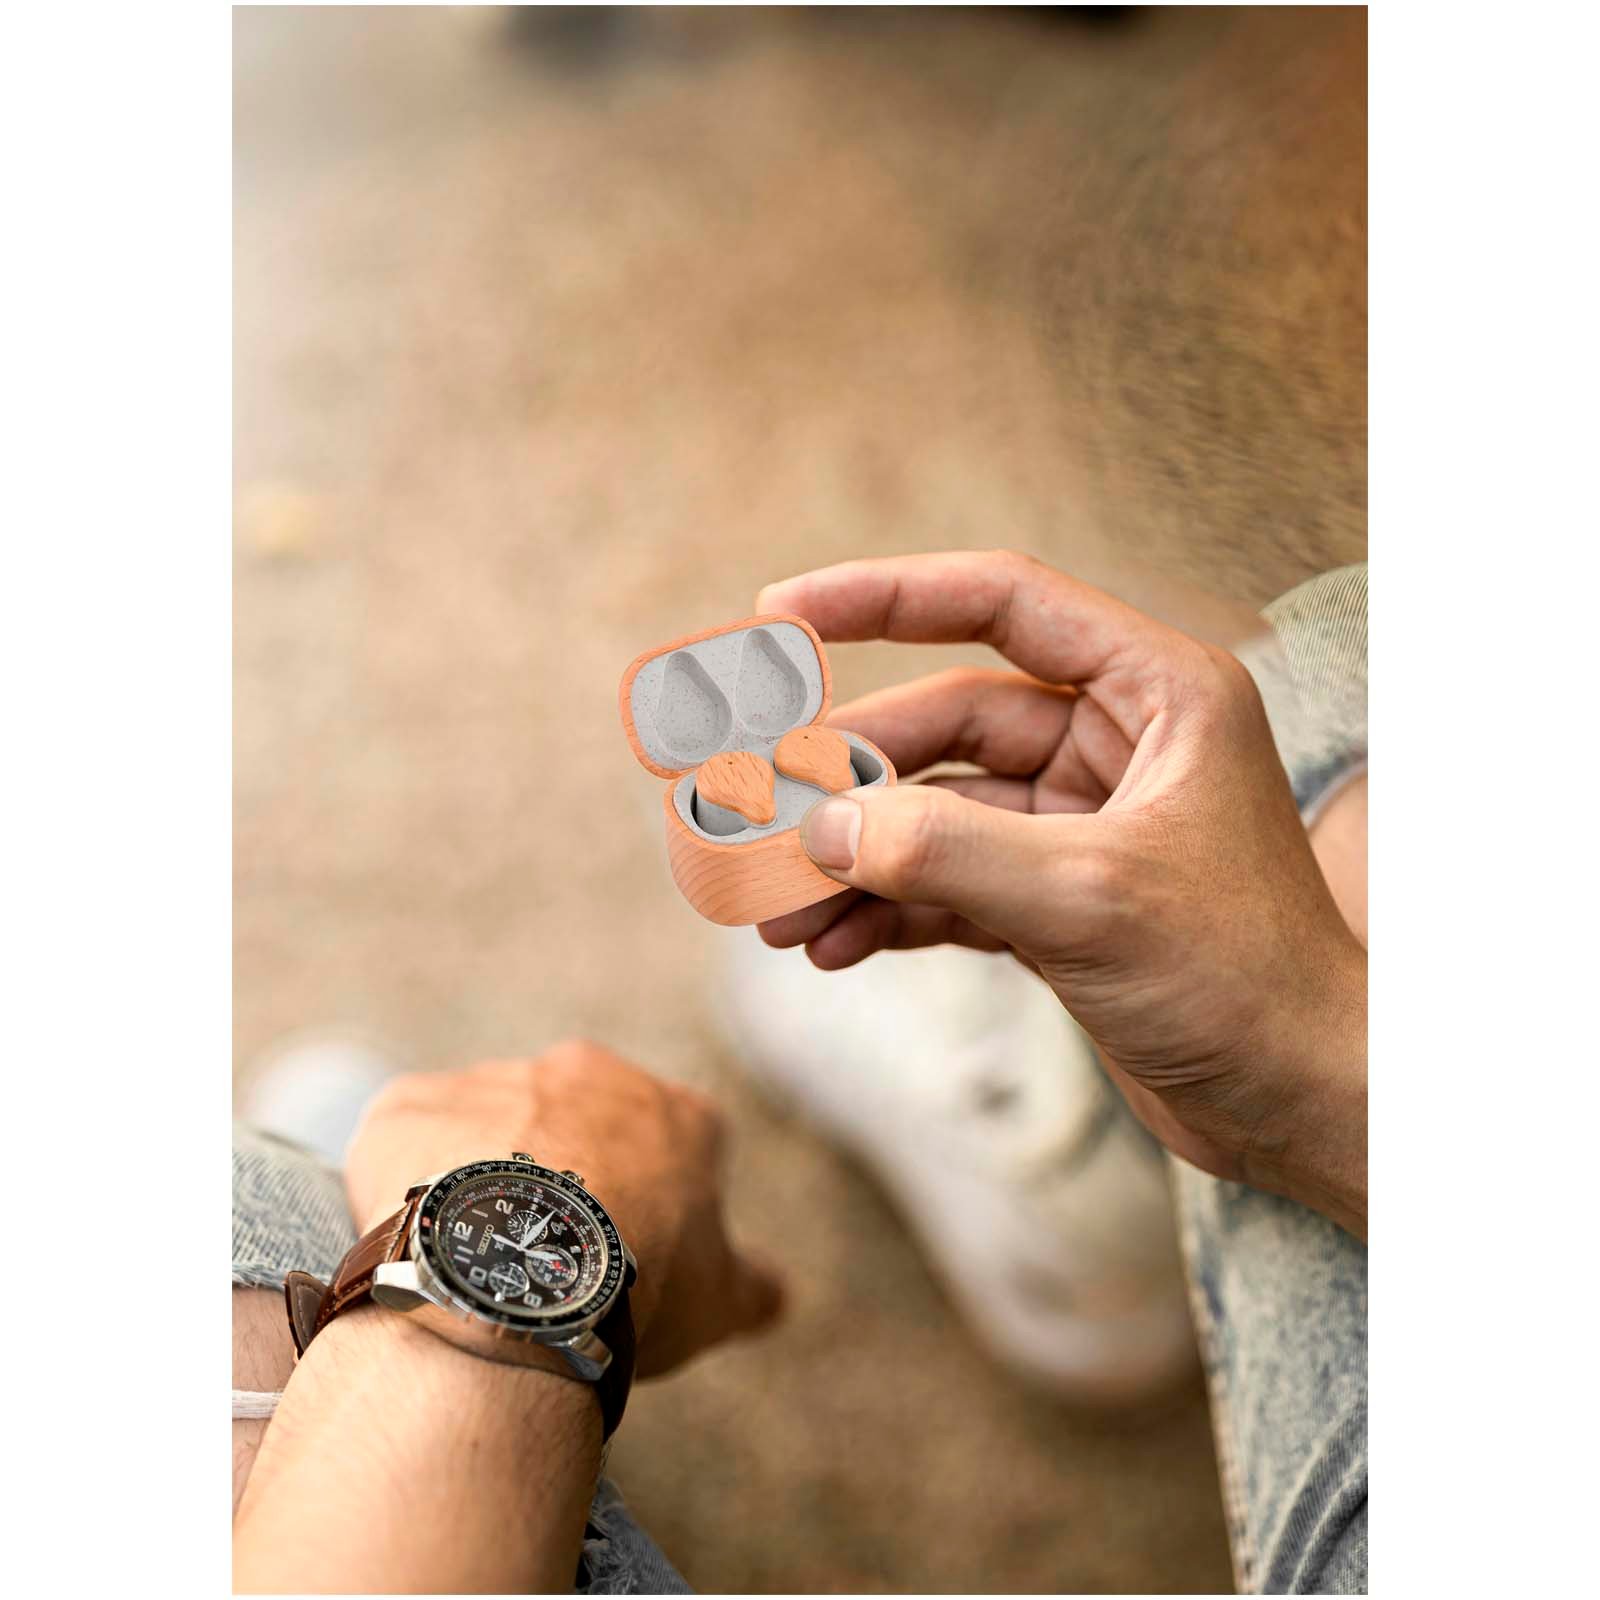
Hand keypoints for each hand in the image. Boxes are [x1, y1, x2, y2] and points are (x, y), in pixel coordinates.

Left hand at [346, 1041, 784, 1374]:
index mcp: (674, 1112)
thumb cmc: (637, 1288)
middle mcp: (588, 1074)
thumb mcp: (720, 1300)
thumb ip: (755, 1285)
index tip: (630, 1252)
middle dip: (563, 1178)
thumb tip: (780, 1293)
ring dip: (481, 1181)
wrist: (520, 1279)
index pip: (675, 1141)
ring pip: (486, 1131)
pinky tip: (417, 1247)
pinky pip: (405, 1142)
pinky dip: (404, 1184)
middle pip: (574, 1124)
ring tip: (472, 1265)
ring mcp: (498, 1080)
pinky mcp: (413, 1104)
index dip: (651, 1200)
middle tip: (545, 1261)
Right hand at [756, 551, 1365, 1235]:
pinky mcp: (1057, 901)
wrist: (1302, 1106)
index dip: (885, 597)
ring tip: (778, 915)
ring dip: (856, 860)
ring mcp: (1080, 825)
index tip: (780, 615)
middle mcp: (1117, 744)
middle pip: (945, 724)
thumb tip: (822, 827)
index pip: (1002, 603)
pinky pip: (948, 884)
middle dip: (850, 780)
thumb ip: (947, 853)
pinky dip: (888, 911)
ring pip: (935, 814)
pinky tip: (833, 947)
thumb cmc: (1244, 980)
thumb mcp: (1089, 899)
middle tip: (758, 822)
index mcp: (1157, 693)